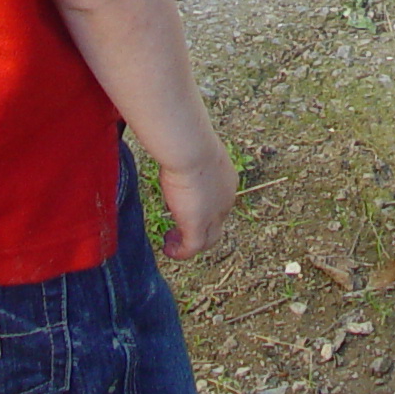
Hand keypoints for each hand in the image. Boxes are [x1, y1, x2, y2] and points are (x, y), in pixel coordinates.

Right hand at [153, 142, 238, 259]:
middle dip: (199, 230)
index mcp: (227, 180)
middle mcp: (226, 200)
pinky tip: (168, 248)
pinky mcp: (198, 225)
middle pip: (216, 224)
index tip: (183, 206)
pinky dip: (180, 252)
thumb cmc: (189, 141)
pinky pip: (192, 248)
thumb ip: (188, 156)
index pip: (218, 201)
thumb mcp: (193, 150)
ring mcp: (215, 215)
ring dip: (189, 243)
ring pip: (208, 239)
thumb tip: (174, 147)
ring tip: (171, 241)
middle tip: (179, 230)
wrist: (191, 149)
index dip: (203, 208)